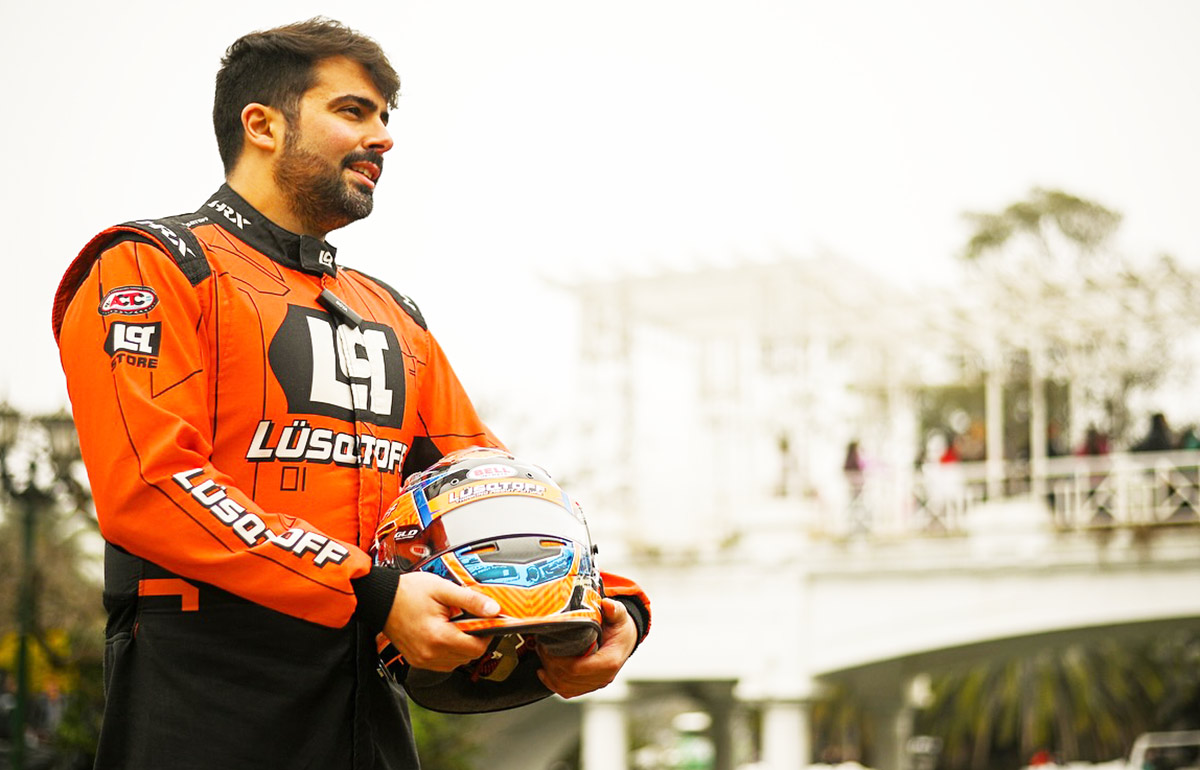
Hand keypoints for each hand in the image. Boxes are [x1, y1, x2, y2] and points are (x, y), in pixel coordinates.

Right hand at [381, 572, 500, 671]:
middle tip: (471, 620)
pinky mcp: (416, 660)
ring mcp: (422, 659)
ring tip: (456, 626)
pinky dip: (450, 652)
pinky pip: (443, 663)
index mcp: (438, 637)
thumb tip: (493, 610)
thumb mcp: (443, 589)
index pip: (477, 648)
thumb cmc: (407, 592)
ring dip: (463, 647)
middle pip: (468, 656)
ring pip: (457, 662)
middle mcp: (430, 653)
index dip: (486, 634)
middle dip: (475, 639)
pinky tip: (446, 635)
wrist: (381, 599)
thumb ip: (470, 600)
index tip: (486, 621)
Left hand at [537, 598, 636, 698]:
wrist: (625, 639)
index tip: (547, 646)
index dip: (558, 661)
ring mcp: (596, 683)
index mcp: (610, 661)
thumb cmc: (620, 627)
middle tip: (541, 646)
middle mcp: (604, 676)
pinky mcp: (589, 686)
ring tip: (542, 655)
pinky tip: (543, 672)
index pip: (578, 668)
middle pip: (569, 679)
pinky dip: (553, 684)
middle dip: (551, 664)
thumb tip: (607, 605)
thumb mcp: (620, 615)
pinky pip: (568, 691)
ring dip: (550, 674)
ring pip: (566, 687)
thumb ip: (614, 610)